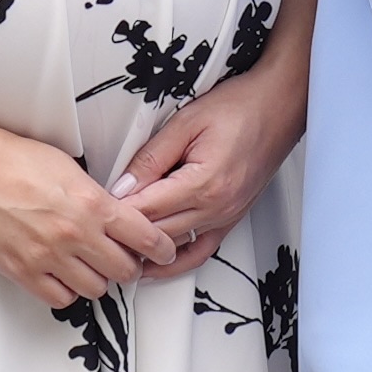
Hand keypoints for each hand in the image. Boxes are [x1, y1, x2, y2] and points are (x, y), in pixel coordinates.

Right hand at [0, 111, 186, 310]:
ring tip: (88, 265)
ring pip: (95, 289)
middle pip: (124, 270)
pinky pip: (59, 298)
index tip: (163, 250)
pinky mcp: (21, 271)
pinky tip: (62, 275)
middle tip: (121, 257)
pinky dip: (66, 290)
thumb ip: (94, 196)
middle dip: (128, 264)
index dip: (160, 247)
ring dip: (97, 279)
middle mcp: (74, 234)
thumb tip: (113, 213)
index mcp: (92, 204)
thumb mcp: (68, 167)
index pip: (144, 237)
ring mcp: (48, 256)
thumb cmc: (9, 157)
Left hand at [104, 54, 303, 259]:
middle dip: (125, 234)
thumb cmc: (240, 107)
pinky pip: (201, 251)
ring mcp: (226, 216)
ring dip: (146, 251)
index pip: (146, 210)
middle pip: (157, 234)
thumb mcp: (186, 122)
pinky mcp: (232, 218)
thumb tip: (122, 186)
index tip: (93, 210)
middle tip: (96, 233)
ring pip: (175, 247)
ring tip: (117, 252)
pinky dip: (177, 262)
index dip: (115, 212)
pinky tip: (157, 265)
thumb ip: (151, 158)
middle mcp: (217, 207)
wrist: (279, 106)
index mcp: (202, 183)